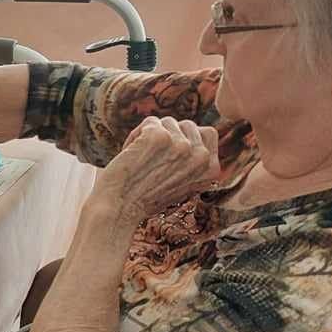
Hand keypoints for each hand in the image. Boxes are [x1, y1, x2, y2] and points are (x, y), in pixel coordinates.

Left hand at [94, 117, 220, 223]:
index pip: (208, 132)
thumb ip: (192, 162)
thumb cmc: (144, 199)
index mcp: (212, 169)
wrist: (119, 209)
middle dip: (167, 137)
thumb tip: (192, 136)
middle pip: (186, 124)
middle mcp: (201, 156)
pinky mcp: (159, 137)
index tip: (168, 156)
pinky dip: (135, 136)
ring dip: (150, 136)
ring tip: (141, 160)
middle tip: (151, 162)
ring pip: (166, 122)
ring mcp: (181, 145)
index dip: (186, 138)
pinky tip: (131, 155)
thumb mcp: (182, 184)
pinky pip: (149, 122)